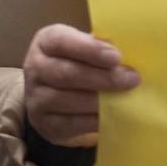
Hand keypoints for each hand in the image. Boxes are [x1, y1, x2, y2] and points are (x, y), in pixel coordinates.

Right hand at [22, 24, 138, 147]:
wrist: (51, 97)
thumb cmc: (75, 64)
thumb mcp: (82, 48)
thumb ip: (99, 46)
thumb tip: (123, 51)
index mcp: (45, 42)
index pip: (61, 41)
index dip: (89, 49)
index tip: (116, 57)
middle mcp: (34, 67)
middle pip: (67, 74)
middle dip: (103, 77)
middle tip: (131, 79)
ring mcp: (36, 97)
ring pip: (68, 100)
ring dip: (100, 101)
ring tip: (124, 99)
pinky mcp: (44, 123)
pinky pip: (71, 124)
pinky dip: (94, 121)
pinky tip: (111, 116)